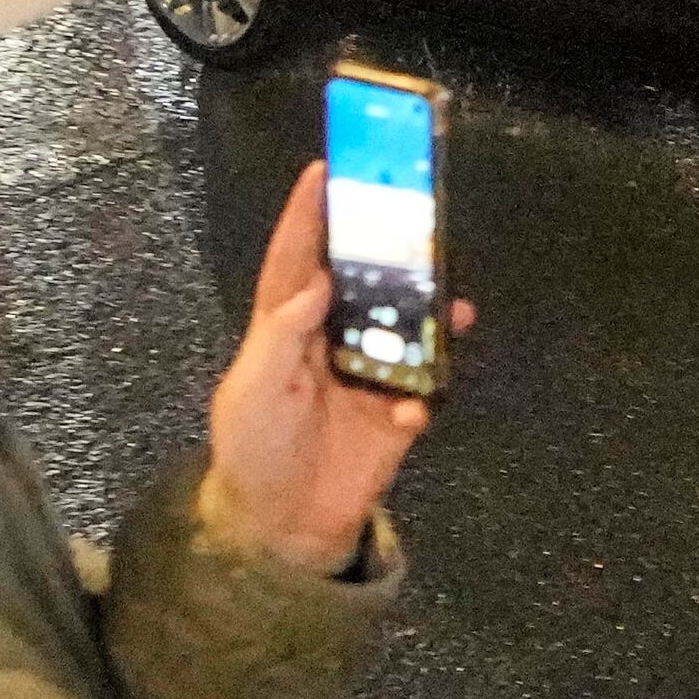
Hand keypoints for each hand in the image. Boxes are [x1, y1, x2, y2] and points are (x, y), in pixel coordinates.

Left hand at [196, 161, 452, 566]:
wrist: (280, 529)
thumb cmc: (252, 453)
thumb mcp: (250, 392)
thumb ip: (281, 334)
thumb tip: (321, 281)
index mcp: (283, 329)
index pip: (297, 260)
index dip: (309, 216)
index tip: (326, 168)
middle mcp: (328, 342)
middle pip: (363, 282)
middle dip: (386, 249)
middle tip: (412, 211)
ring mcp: (366, 377)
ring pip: (406, 329)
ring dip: (428, 315)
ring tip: (449, 300)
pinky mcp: (394, 416)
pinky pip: (423, 393)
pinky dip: (424, 396)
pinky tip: (414, 408)